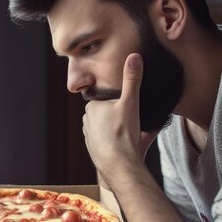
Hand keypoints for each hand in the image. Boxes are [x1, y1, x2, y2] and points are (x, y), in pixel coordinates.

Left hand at [83, 53, 157, 180]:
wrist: (118, 165)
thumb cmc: (123, 133)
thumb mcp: (131, 102)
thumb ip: (132, 80)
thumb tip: (134, 56)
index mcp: (92, 106)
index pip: (106, 97)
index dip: (119, 100)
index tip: (130, 105)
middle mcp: (87, 120)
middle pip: (107, 112)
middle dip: (118, 114)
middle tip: (134, 118)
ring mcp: (89, 136)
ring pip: (106, 127)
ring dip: (117, 128)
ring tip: (131, 132)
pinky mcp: (94, 149)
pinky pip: (106, 140)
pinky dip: (115, 141)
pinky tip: (126, 144)